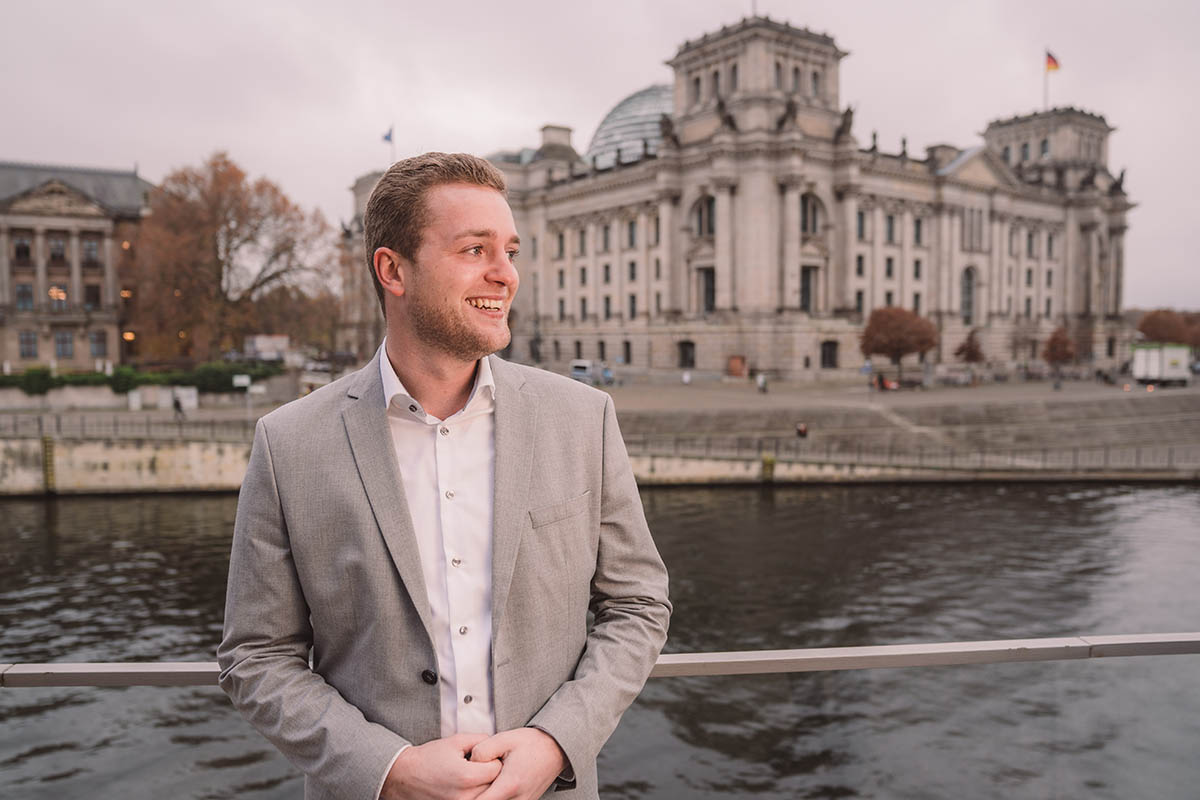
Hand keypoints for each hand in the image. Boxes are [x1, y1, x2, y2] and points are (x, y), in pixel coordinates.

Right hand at [381, 733, 501, 799]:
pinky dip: (473, 793)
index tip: (485, 758)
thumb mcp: (455, 741)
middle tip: (480, 766)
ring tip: (472, 776)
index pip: (497, 770)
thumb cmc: (428, 757)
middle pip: (494, 785)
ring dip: (483, 785)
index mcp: (467, 776)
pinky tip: (465, 785)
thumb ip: (479, 740)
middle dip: (490, 774)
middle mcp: (465, 796)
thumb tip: (495, 744)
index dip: (493, 760)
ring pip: (486, 795)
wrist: (404, 776)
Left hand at [468, 728, 566, 799]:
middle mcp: (518, 799)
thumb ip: (483, 750)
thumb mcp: (504, 739)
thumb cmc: (531, 743)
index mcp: (510, 784)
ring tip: (487, 782)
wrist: (556, 748)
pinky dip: (499, 796)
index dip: (468, 795)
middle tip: (474, 781)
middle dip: (477, 795)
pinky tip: (496, 785)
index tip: (465, 785)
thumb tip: (470, 763)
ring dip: (489, 795)